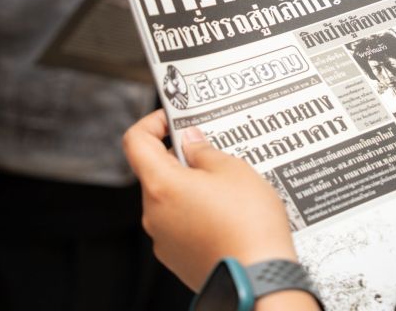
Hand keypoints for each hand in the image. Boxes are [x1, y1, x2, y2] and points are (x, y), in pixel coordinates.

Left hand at [123, 110, 297, 290]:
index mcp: (161, 185)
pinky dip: (197, 213)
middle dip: (181, 158)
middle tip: (212, 152)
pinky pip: (180, 225)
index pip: (135, 142)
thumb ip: (204, 150)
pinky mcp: (177, 257)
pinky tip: (227, 214)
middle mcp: (153, 214)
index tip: (172, 119)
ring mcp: (163, 239)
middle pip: (155, 173)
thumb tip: (191, 142)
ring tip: (228, 188)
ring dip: (191, 188)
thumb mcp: (232, 169)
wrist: (259, 277)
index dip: (152, 123)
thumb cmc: (249, 225)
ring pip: (170, 200)